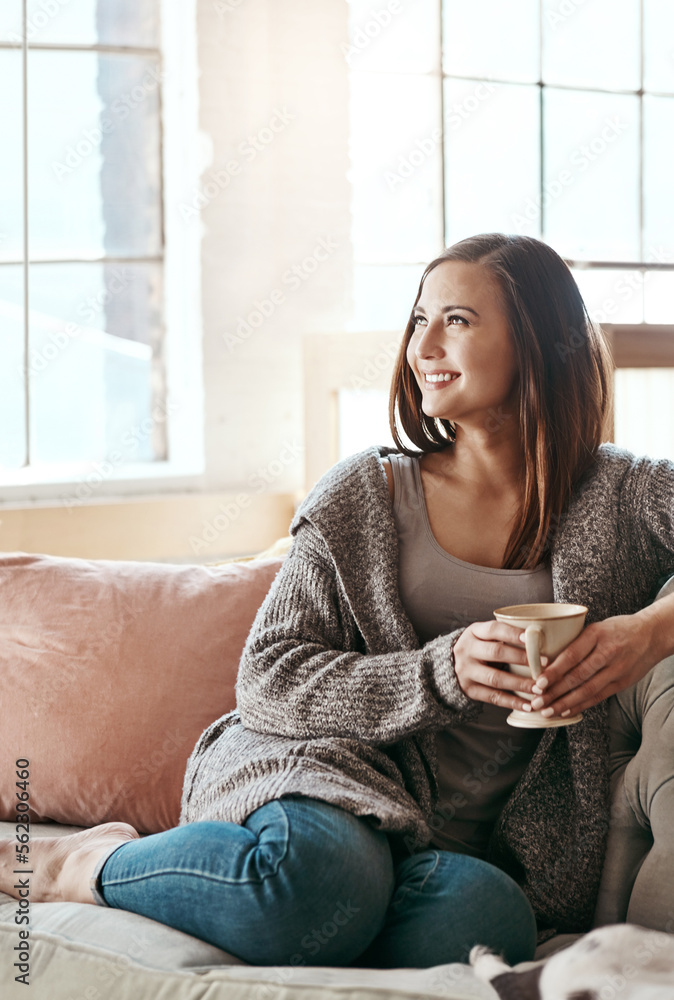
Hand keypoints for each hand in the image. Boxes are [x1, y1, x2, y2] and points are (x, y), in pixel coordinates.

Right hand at [454, 620, 546, 711]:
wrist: (450, 666)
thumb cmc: (479, 647)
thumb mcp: (483, 636)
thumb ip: (504, 635)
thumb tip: (539, 637)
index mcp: (473, 632)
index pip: (493, 629)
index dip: (512, 633)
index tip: (531, 637)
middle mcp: (467, 650)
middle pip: (496, 653)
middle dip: (522, 658)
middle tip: (545, 663)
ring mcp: (466, 671)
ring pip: (496, 678)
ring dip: (520, 684)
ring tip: (540, 688)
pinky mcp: (470, 690)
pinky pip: (493, 697)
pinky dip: (512, 702)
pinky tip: (528, 706)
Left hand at [527, 613, 661, 718]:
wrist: (652, 635)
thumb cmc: (618, 629)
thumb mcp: (596, 626)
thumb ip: (575, 641)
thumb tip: (545, 657)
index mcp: (596, 634)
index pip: (572, 655)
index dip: (554, 671)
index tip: (538, 682)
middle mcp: (607, 653)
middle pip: (578, 676)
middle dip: (555, 692)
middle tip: (537, 701)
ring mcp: (617, 670)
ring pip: (587, 690)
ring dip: (565, 703)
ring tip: (547, 711)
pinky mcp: (622, 683)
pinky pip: (599, 697)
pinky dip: (581, 706)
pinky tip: (566, 712)